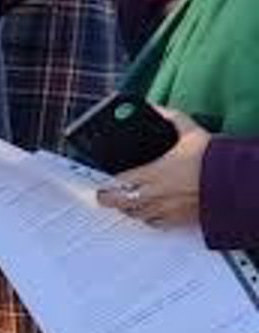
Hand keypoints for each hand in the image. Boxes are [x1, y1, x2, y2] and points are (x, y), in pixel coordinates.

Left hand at [97, 110, 211, 227]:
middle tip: (103, 195)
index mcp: (152, 173)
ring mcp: (164, 209)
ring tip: (124, 201)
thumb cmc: (210, 158)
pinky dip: (147, 219)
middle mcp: (154, 194)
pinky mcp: (177, 219)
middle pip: (119, 202)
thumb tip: (156, 108)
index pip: (117, 181)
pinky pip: (154, 224)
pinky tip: (147, 212)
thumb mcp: (188, 130)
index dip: (105, 182)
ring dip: (127, 208)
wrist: (231, 182)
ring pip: (135, 215)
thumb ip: (169, 117)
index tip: (101, 180)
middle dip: (108, 199)